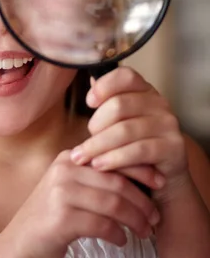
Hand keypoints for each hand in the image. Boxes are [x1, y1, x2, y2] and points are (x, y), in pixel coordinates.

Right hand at [0, 150, 159, 257]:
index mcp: (69, 158)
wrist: (20, 243)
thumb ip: (96, 178)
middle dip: (142, 200)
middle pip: (116, 181)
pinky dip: (117, 234)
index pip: (112, 157)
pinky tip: (121, 240)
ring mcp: (61, 193)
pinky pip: (102, 225)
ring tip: (145, 231)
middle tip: (155, 216)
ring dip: (135, 220)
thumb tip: (139, 176)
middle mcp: (64, 170)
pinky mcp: (61, 218)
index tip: (159, 182)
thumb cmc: (52, 216)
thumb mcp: (71, 188)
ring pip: (113, 203)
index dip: (140, 168)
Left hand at [70, 67, 188, 195]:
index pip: (125, 76)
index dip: (104, 86)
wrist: (162, 181)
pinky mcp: (173, 148)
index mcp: (144, 91)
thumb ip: (107, 103)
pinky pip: (138, 151)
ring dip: (98, 146)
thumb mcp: (118, 123)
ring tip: (82, 157)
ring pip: (125, 130)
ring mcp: (168, 125)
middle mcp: (159, 103)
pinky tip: (100, 165)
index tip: (89, 102)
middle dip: (95, 125)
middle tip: (84, 142)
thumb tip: (92, 82)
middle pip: (119, 105)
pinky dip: (115, 159)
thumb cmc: (131, 148)